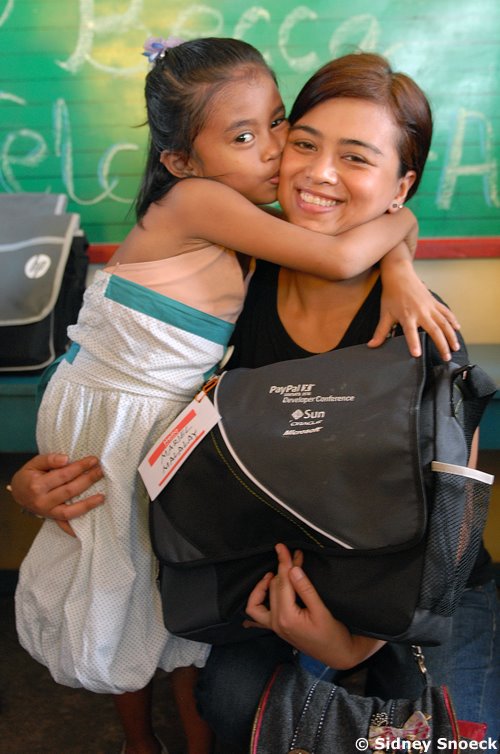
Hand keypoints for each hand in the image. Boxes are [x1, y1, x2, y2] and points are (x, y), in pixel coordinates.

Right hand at [10, 453, 104, 535]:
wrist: (18, 493)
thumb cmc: (29, 476)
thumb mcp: (33, 463)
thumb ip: (49, 459)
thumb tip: (65, 459)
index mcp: (37, 485)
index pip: (63, 475)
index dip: (80, 467)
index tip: (93, 460)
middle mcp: (42, 501)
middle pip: (70, 491)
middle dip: (88, 480)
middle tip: (101, 472)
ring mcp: (47, 512)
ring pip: (70, 511)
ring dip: (88, 504)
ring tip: (102, 497)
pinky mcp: (52, 518)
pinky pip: (65, 524)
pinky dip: (76, 527)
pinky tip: (89, 525)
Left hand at [245, 544, 383, 669]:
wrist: (338, 655)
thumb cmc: (333, 635)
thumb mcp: (322, 611)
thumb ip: (306, 590)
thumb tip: (293, 570)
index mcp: (287, 617)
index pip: (283, 583)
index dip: (285, 563)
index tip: (284, 548)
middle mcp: (276, 622)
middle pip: (274, 587)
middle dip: (282, 568)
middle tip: (293, 555)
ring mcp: (275, 627)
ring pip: (261, 600)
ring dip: (266, 584)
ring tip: (274, 573)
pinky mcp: (278, 628)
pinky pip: (258, 616)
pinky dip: (257, 602)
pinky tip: (259, 593)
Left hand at [372, 246, 459, 359]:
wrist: (399, 275)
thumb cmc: (391, 295)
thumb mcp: (385, 313)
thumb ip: (381, 332)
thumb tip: (371, 345)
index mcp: (407, 315)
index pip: (410, 332)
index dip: (413, 343)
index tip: (417, 354)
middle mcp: (421, 311)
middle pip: (434, 330)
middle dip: (442, 345)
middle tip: (446, 358)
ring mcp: (430, 306)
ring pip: (444, 323)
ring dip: (451, 336)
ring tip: (455, 348)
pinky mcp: (434, 302)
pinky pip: (446, 312)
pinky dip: (452, 320)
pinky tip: (457, 329)